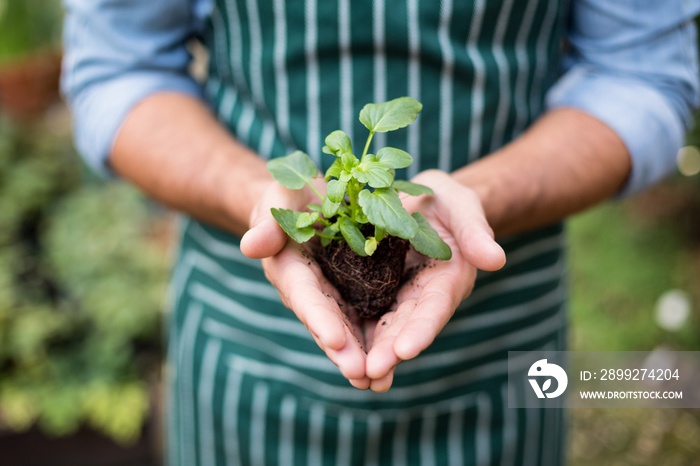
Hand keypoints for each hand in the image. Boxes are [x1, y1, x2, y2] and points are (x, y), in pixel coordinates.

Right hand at [240, 181, 370, 388]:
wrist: (307, 201)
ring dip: (361, 355)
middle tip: (360, 374)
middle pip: (326, 323)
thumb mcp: (278, 199)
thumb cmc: (289, 196)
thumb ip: (267, 221)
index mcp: (289, 270)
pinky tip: (396, 359)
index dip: (319, 318)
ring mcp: (332, 296)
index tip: (336, 339)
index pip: (304, 296)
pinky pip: (365, 316)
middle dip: (343, 350)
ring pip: (347, 329)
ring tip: (378, 381)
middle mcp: (310, 291)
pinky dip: (377, 338)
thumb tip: (250, 245)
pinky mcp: (352, 293)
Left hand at [364, 170, 505, 390]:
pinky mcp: (370, 290)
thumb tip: (496, 260)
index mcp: (446, 279)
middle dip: (389, 351)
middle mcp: (420, 296)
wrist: (420, 201)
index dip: (422, 328)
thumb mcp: (460, 206)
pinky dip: (348, 330)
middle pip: (405, 326)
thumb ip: (474, 231)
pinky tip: (333, 349)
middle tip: (370, 373)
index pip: (434, 306)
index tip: (406, 350)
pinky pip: (358, 311)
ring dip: (368, 351)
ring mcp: (394, 296)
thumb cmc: (446, 201)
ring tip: (354, 376)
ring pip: (380, 327)